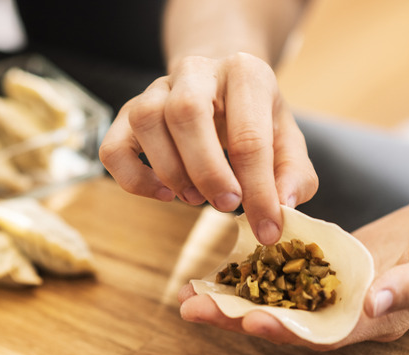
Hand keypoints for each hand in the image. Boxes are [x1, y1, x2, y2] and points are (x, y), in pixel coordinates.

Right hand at [99, 52, 317, 244]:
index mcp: (245, 73)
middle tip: (227, 205)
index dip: (259, 190)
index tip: (268, 229)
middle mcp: (195, 71)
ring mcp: (154, 90)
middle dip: (208, 171)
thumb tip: (283, 206)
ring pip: (146, 122)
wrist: (220, 86)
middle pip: (187, 114)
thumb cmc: (254, 119)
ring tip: (195, 197)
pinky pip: (114, 148)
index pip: (249, 134)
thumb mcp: (287, 140)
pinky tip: (164, 193)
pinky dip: (134, 179)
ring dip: (171, 171)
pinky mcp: (127, 115)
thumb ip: (294, 173)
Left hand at [178, 194, 408, 349]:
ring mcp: (339, 286)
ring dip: (239, 295)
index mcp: (377, 318)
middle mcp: (349, 308)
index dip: (285, 330)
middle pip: (288, 320)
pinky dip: (260, 266)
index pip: (324, 332)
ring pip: (281, 297)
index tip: (249, 320)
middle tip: (194, 309)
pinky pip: (291, 268)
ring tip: (196, 291)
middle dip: (240, 316)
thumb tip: (376, 303)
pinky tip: (229, 261)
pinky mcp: (333, 262)